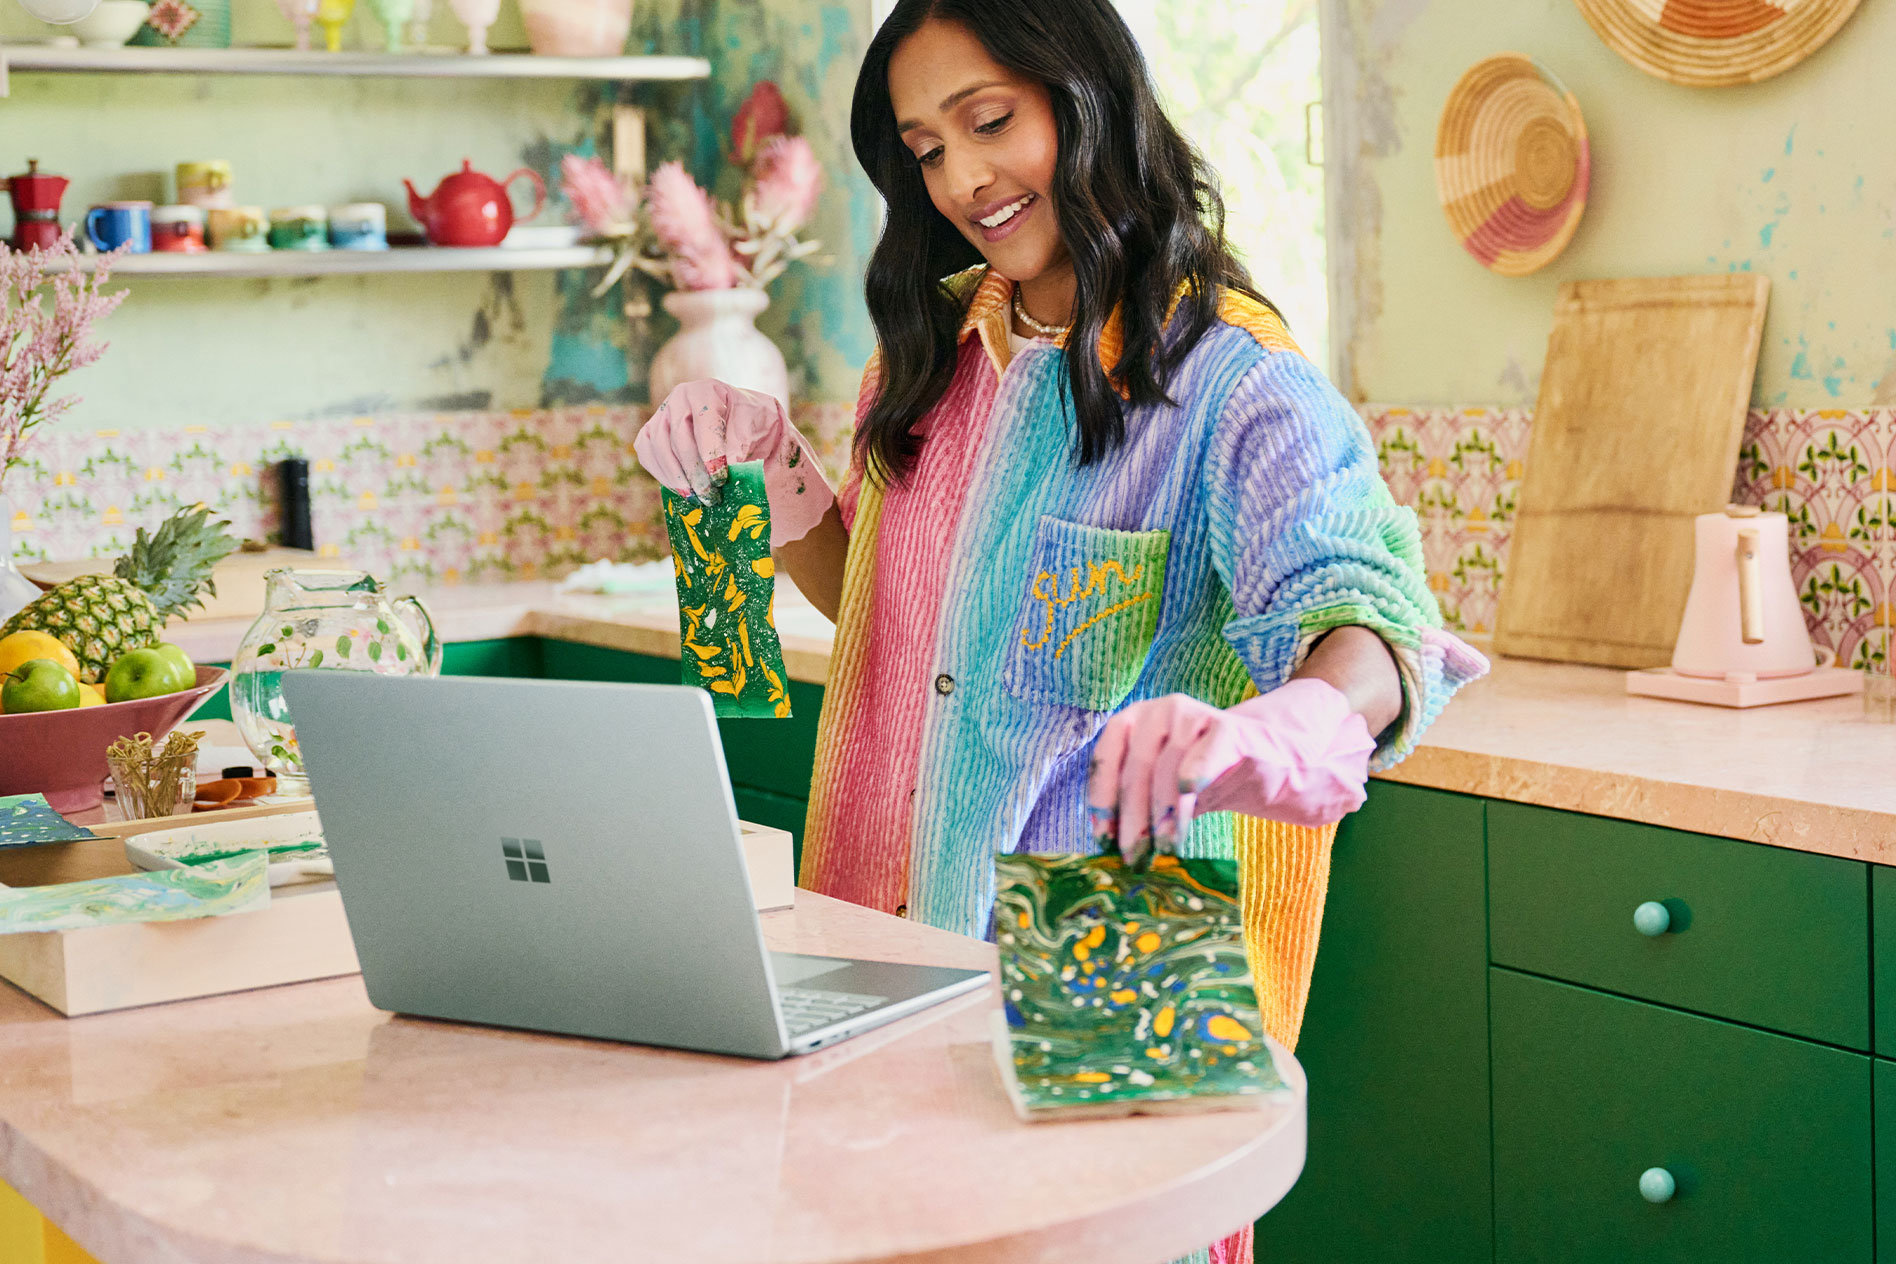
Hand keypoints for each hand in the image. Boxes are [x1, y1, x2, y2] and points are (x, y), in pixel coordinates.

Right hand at [631, 379, 833, 547]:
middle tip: (710, 497)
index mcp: (705, 390)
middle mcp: (678, 398)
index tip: (721, 479)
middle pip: (679, 437)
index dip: (711, 452)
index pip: (704, 421)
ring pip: (659, 448)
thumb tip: (729, 467)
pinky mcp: (650, 431)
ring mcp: (661, 414)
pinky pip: (648, 454)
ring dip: (677, 478)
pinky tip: (681, 491)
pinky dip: (662, 475)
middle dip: (695, 471)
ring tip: (696, 499)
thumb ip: (740, 443)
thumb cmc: (744, 421)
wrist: (732, 419)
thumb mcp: (751, 426)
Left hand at [1086, 679, 1374, 868]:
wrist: (1265, 765)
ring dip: (1162, 812)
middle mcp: (1159, 710)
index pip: (1106, 756)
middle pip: (1135, 766)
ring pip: (1166, 766)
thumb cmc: (1203, 781)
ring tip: (1163, 847)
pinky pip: (1202, 756)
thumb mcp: (1162, 793)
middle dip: (1132, 816)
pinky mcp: (1227, 728)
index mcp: (1133, 721)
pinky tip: (1185, 805)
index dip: (1101, 798)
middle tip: (1133, 855)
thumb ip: (1136, 809)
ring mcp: (1193, 715)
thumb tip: (1107, 848)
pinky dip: (1191, 779)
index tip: (1103, 837)